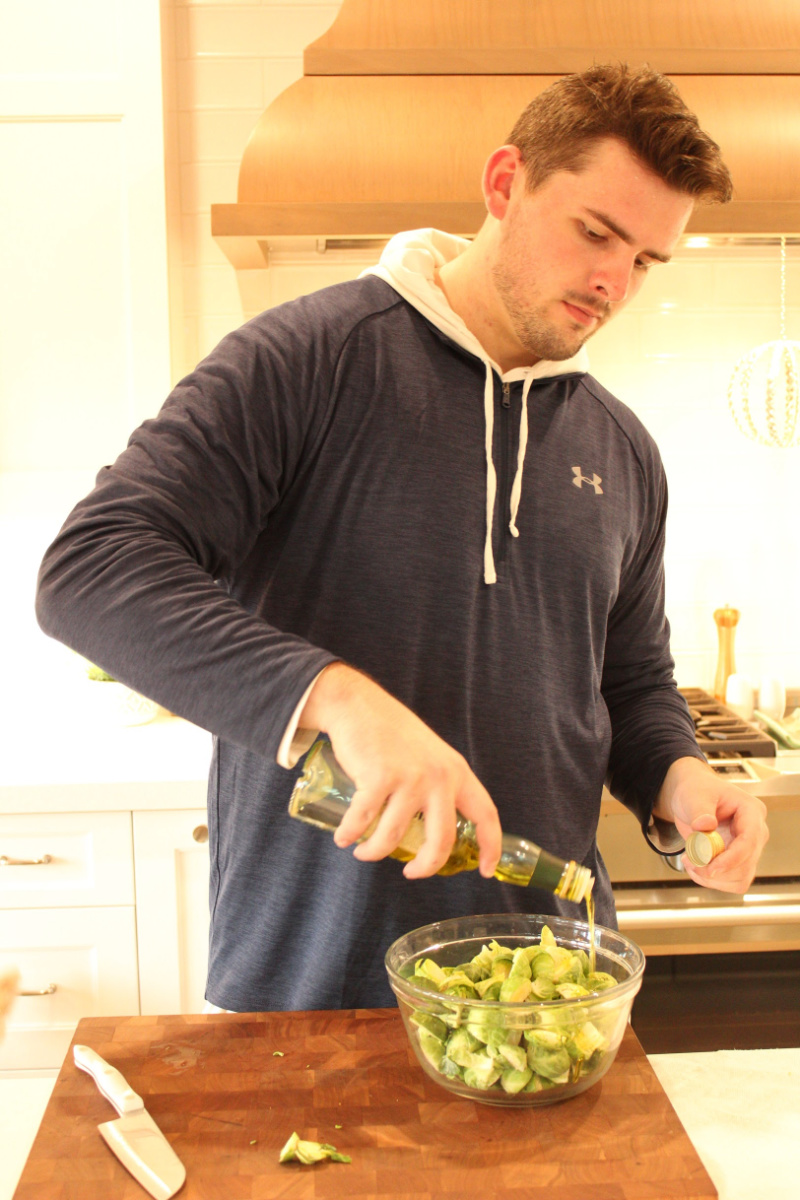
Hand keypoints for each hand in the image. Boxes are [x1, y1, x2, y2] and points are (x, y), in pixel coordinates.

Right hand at [298, 663, 501, 879]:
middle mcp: (439, 777)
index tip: (486, 870)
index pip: (486, 814)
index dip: (491, 846)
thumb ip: (437, 787)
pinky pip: (363, 820)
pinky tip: (344, 838)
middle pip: (441, 840)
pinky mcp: (379, 778)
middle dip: (426, 867)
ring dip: (373, 851)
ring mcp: (410, 778)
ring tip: (363, 851)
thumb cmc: (392, 733)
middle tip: (411, 873)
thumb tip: (432, 832)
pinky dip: (349, 834)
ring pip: (393, 836)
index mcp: (456, 772)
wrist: (358, 705)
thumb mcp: (430, 757)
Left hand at [654, 757, 768, 892]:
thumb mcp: (694, 795)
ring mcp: (748, 849)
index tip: (710, 868)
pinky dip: (711, 881)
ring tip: (690, 861)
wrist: (691, 798)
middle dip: (717, 870)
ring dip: (712, 878)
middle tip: (690, 860)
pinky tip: (696, 867)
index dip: (731, 859)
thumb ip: (699, 810)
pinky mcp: (738, 861)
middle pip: (746, 864)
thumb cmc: (697, 790)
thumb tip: (705, 825)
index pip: (750, 841)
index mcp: (751, 811)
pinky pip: (731, 882)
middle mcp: (756, 833)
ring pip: (740, 879)